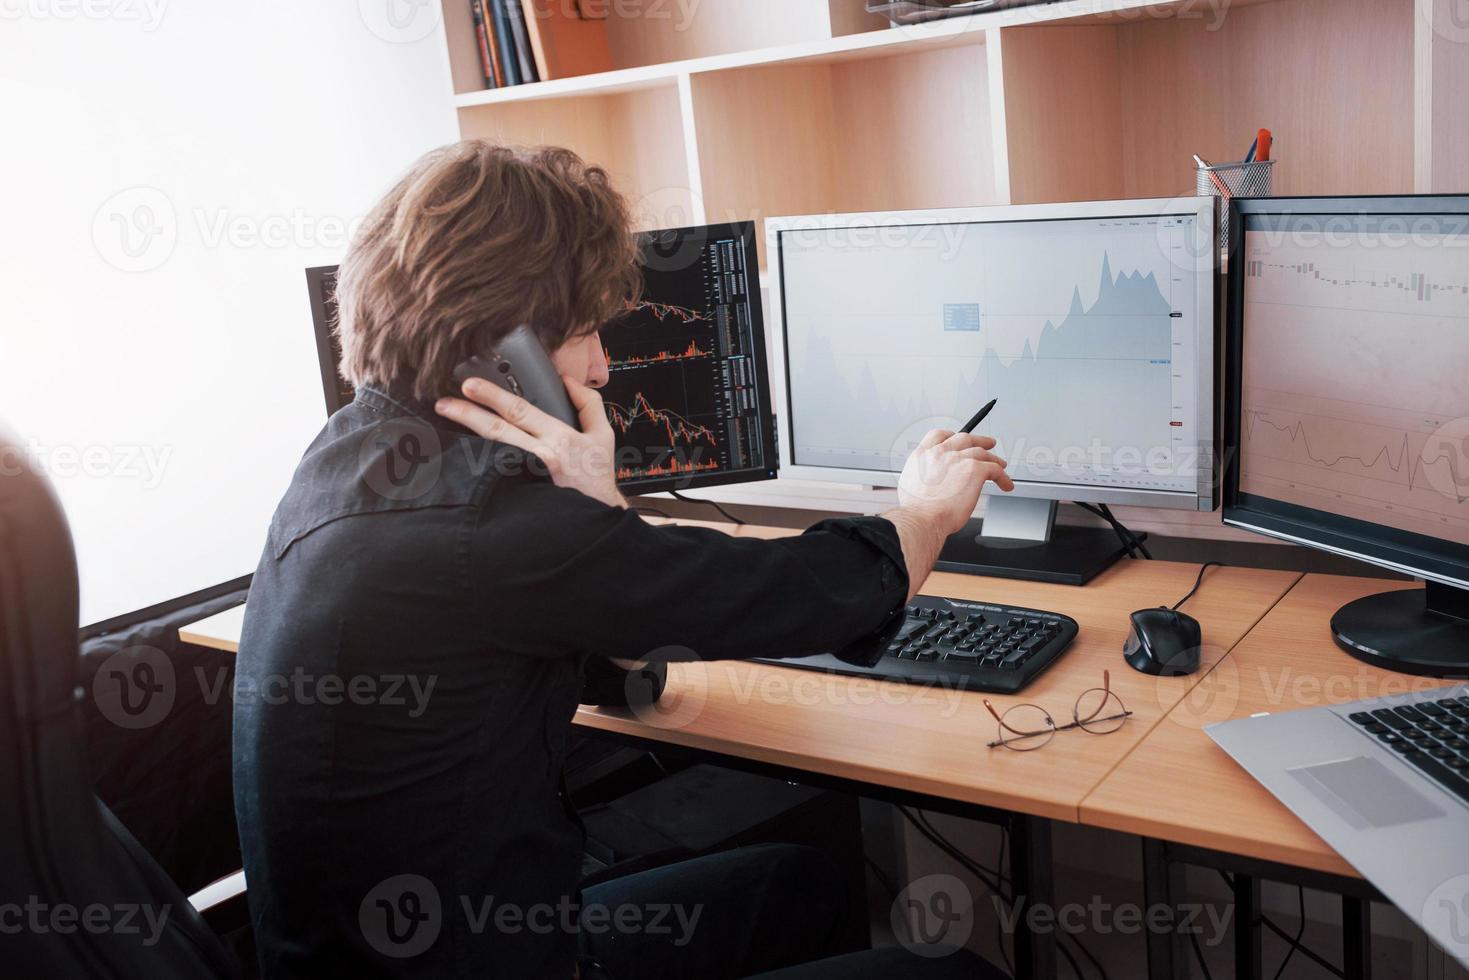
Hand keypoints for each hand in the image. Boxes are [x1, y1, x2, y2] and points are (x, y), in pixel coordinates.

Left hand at [435, 375, 625, 508]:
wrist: (596, 520)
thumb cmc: (596, 480)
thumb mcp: (603, 436)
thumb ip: (588, 404)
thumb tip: (568, 381)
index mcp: (559, 438)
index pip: (521, 411)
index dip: (493, 396)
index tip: (470, 385)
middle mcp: (540, 457)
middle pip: (499, 430)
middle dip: (469, 413)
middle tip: (445, 402)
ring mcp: (528, 478)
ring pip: (491, 453)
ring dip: (466, 437)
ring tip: (446, 425)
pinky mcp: (520, 497)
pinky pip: (494, 478)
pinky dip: (475, 467)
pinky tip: (456, 457)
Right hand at [897, 429, 1013, 535]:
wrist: (923, 517)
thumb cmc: (917, 510)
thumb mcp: (909, 485)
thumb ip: (923, 476)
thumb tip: (931, 482)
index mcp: (922, 455)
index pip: (939, 435)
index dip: (951, 435)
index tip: (958, 438)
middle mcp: (940, 453)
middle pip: (964, 438)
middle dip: (979, 440)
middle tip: (988, 444)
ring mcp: (958, 459)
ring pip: (981, 453)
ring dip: (993, 459)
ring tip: (1001, 465)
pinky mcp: (975, 470)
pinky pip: (995, 470)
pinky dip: (1003, 477)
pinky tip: (1006, 484)